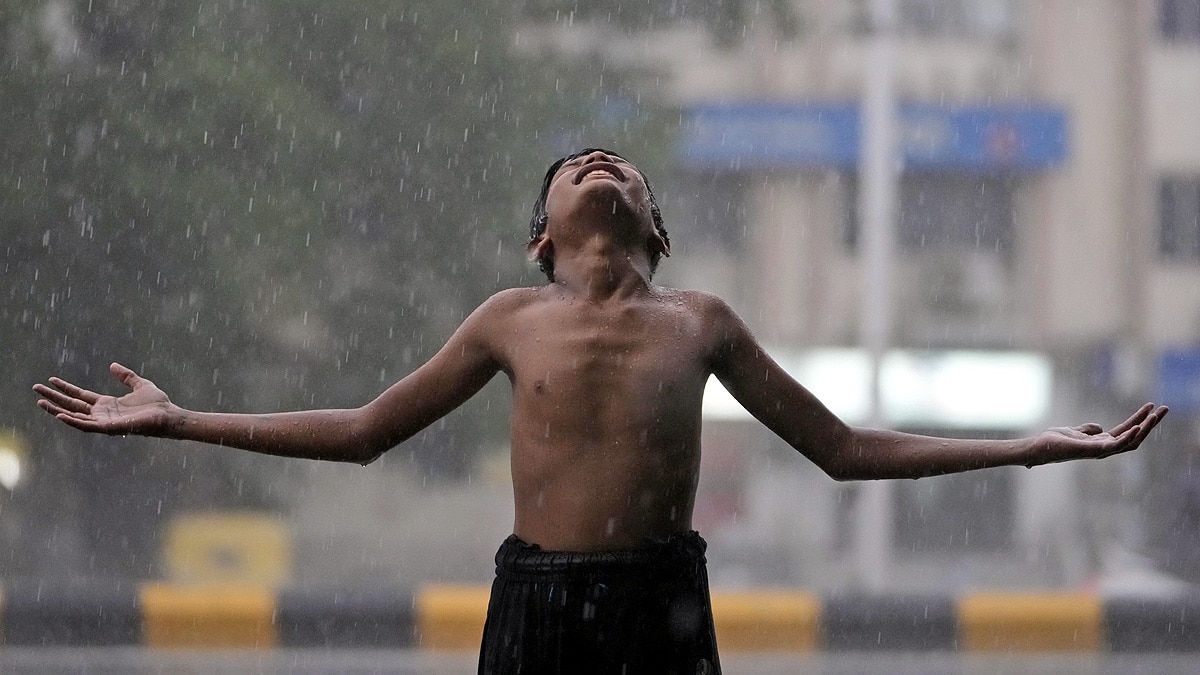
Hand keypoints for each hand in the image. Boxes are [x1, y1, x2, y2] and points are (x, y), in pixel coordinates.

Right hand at [33, 362, 173, 435]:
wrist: (169, 415)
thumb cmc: (157, 404)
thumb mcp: (140, 384)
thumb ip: (126, 376)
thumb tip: (112, 365)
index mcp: (107, 405)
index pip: (80, 396)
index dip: (65, 388)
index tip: (51, 380)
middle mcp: (102, 414)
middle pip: (72, 406)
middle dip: (54, 398)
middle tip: (36, 389)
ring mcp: (104, 422)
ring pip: (74, 417)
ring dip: (57, 410)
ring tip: (41, 402)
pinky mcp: (110, 428)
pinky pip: (87, 426)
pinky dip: (73, 421)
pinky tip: (59, 415)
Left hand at [1030, 402, 1167, 465]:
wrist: (1039, 447)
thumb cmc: (1055, 441)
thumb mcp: (1075, 431)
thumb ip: (1088, 430)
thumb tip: (1099, 427)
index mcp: (1102, 442)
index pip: (1127, 431)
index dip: (1141, 419)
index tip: (1153, 406)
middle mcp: (1104, 448)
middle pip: (1135, 437)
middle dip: (1151, 423)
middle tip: (1165, 408)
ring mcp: (1099, 451)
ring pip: (1129, 442)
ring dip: (1144, 429)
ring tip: (1155, 415)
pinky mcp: (1091, 450)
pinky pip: (1115, 446)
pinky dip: (1127, 437)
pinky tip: (1136, 428)